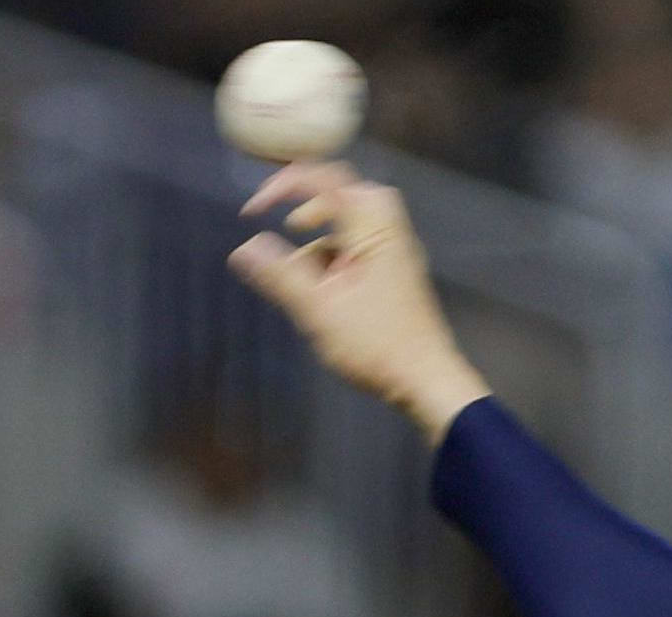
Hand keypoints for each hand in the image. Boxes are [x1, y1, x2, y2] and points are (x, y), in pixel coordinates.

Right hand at [228, 162, 492, 441]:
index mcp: (374, 230)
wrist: (428, 382)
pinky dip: (337, 261)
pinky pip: (362, 251)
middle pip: (348, 193)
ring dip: (322, 240)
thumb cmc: (377, 346)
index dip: (286, 183)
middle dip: (312, 205)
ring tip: (302, 275)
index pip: (328, 179)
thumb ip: (280, 276)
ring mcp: (396, 256)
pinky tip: (323, 296)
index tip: (254, 210)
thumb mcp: (320, 310)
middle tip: (291, 227)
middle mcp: (390, 234)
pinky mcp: (396, 277)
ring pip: (354, 226)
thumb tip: (242, 249)